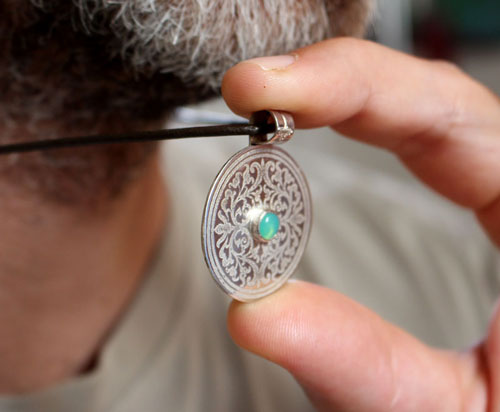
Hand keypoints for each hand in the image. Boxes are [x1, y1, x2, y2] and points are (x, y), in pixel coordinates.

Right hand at [221, 38, 499, 410]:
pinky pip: (430, 144)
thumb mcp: (444, 410)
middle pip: (438, 105)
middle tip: (253, 88)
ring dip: (350, 96)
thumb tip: (254, 311)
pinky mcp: (487, 212)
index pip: (454, 122)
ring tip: (275, 100)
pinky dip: (371, 123)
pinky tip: (330, 119)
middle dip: (341, 84)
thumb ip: (360, 364)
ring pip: (432, 117)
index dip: (357, 89)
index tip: (271, 92)